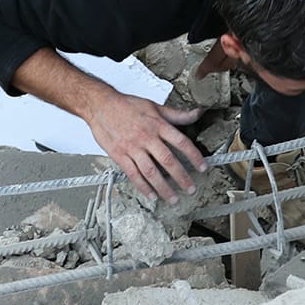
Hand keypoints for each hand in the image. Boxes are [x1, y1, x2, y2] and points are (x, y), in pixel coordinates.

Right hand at [86, 93, 207, 201]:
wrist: (101, 105)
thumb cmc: (127, 105)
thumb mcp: (154, 106)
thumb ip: (177, 114)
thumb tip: (197, 113)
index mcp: (157, 125)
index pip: (181, 142)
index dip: (194, 156)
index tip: (203, 167)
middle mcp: (146, 137)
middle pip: (167, 160)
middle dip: (181, 177)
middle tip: (190, 189)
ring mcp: (132, 147)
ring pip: (151, 171)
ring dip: (164, 187)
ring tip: (173, 198)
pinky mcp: (120, 155)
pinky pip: (133, 174)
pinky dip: (143, 187)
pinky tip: (151, 195)